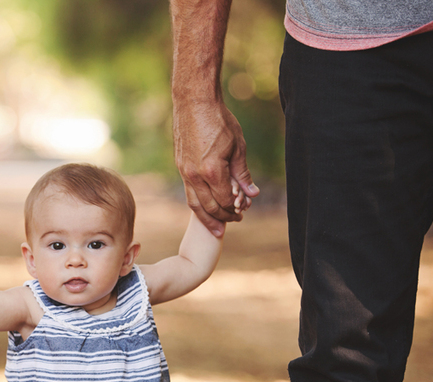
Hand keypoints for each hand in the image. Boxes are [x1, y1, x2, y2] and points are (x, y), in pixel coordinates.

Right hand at [173, 100, 258, 236]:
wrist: (194, 102)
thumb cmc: (219, 121)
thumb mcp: (238, 146)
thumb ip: (242, 173)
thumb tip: (252, 193)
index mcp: (212, 171)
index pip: (225, 199)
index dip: (236, 207)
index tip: (245, 209)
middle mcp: (195, 175)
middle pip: (209, 206)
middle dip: (223, 217)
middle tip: (235, 221)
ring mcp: (184, 172)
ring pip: (195, 203)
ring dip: (207, 218)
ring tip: (217, 228)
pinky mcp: (180, 167)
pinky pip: (189, 192)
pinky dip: (198, 203)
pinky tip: (205, 207)